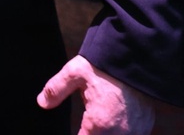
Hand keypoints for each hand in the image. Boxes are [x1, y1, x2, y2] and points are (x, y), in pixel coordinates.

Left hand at [38, 55, 155, 134]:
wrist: (138, 58)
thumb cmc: (105, 65)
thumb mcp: (74, 73)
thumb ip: (55, 89)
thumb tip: (42, 103)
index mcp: (99, 124)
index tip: (73, 128)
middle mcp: (119, 133)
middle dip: (88, 133)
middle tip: (83, 122)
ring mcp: (135, 131)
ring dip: (102, 133)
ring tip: (93, 120)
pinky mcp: (144, 126)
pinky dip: (116, 130)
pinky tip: (109, 120)